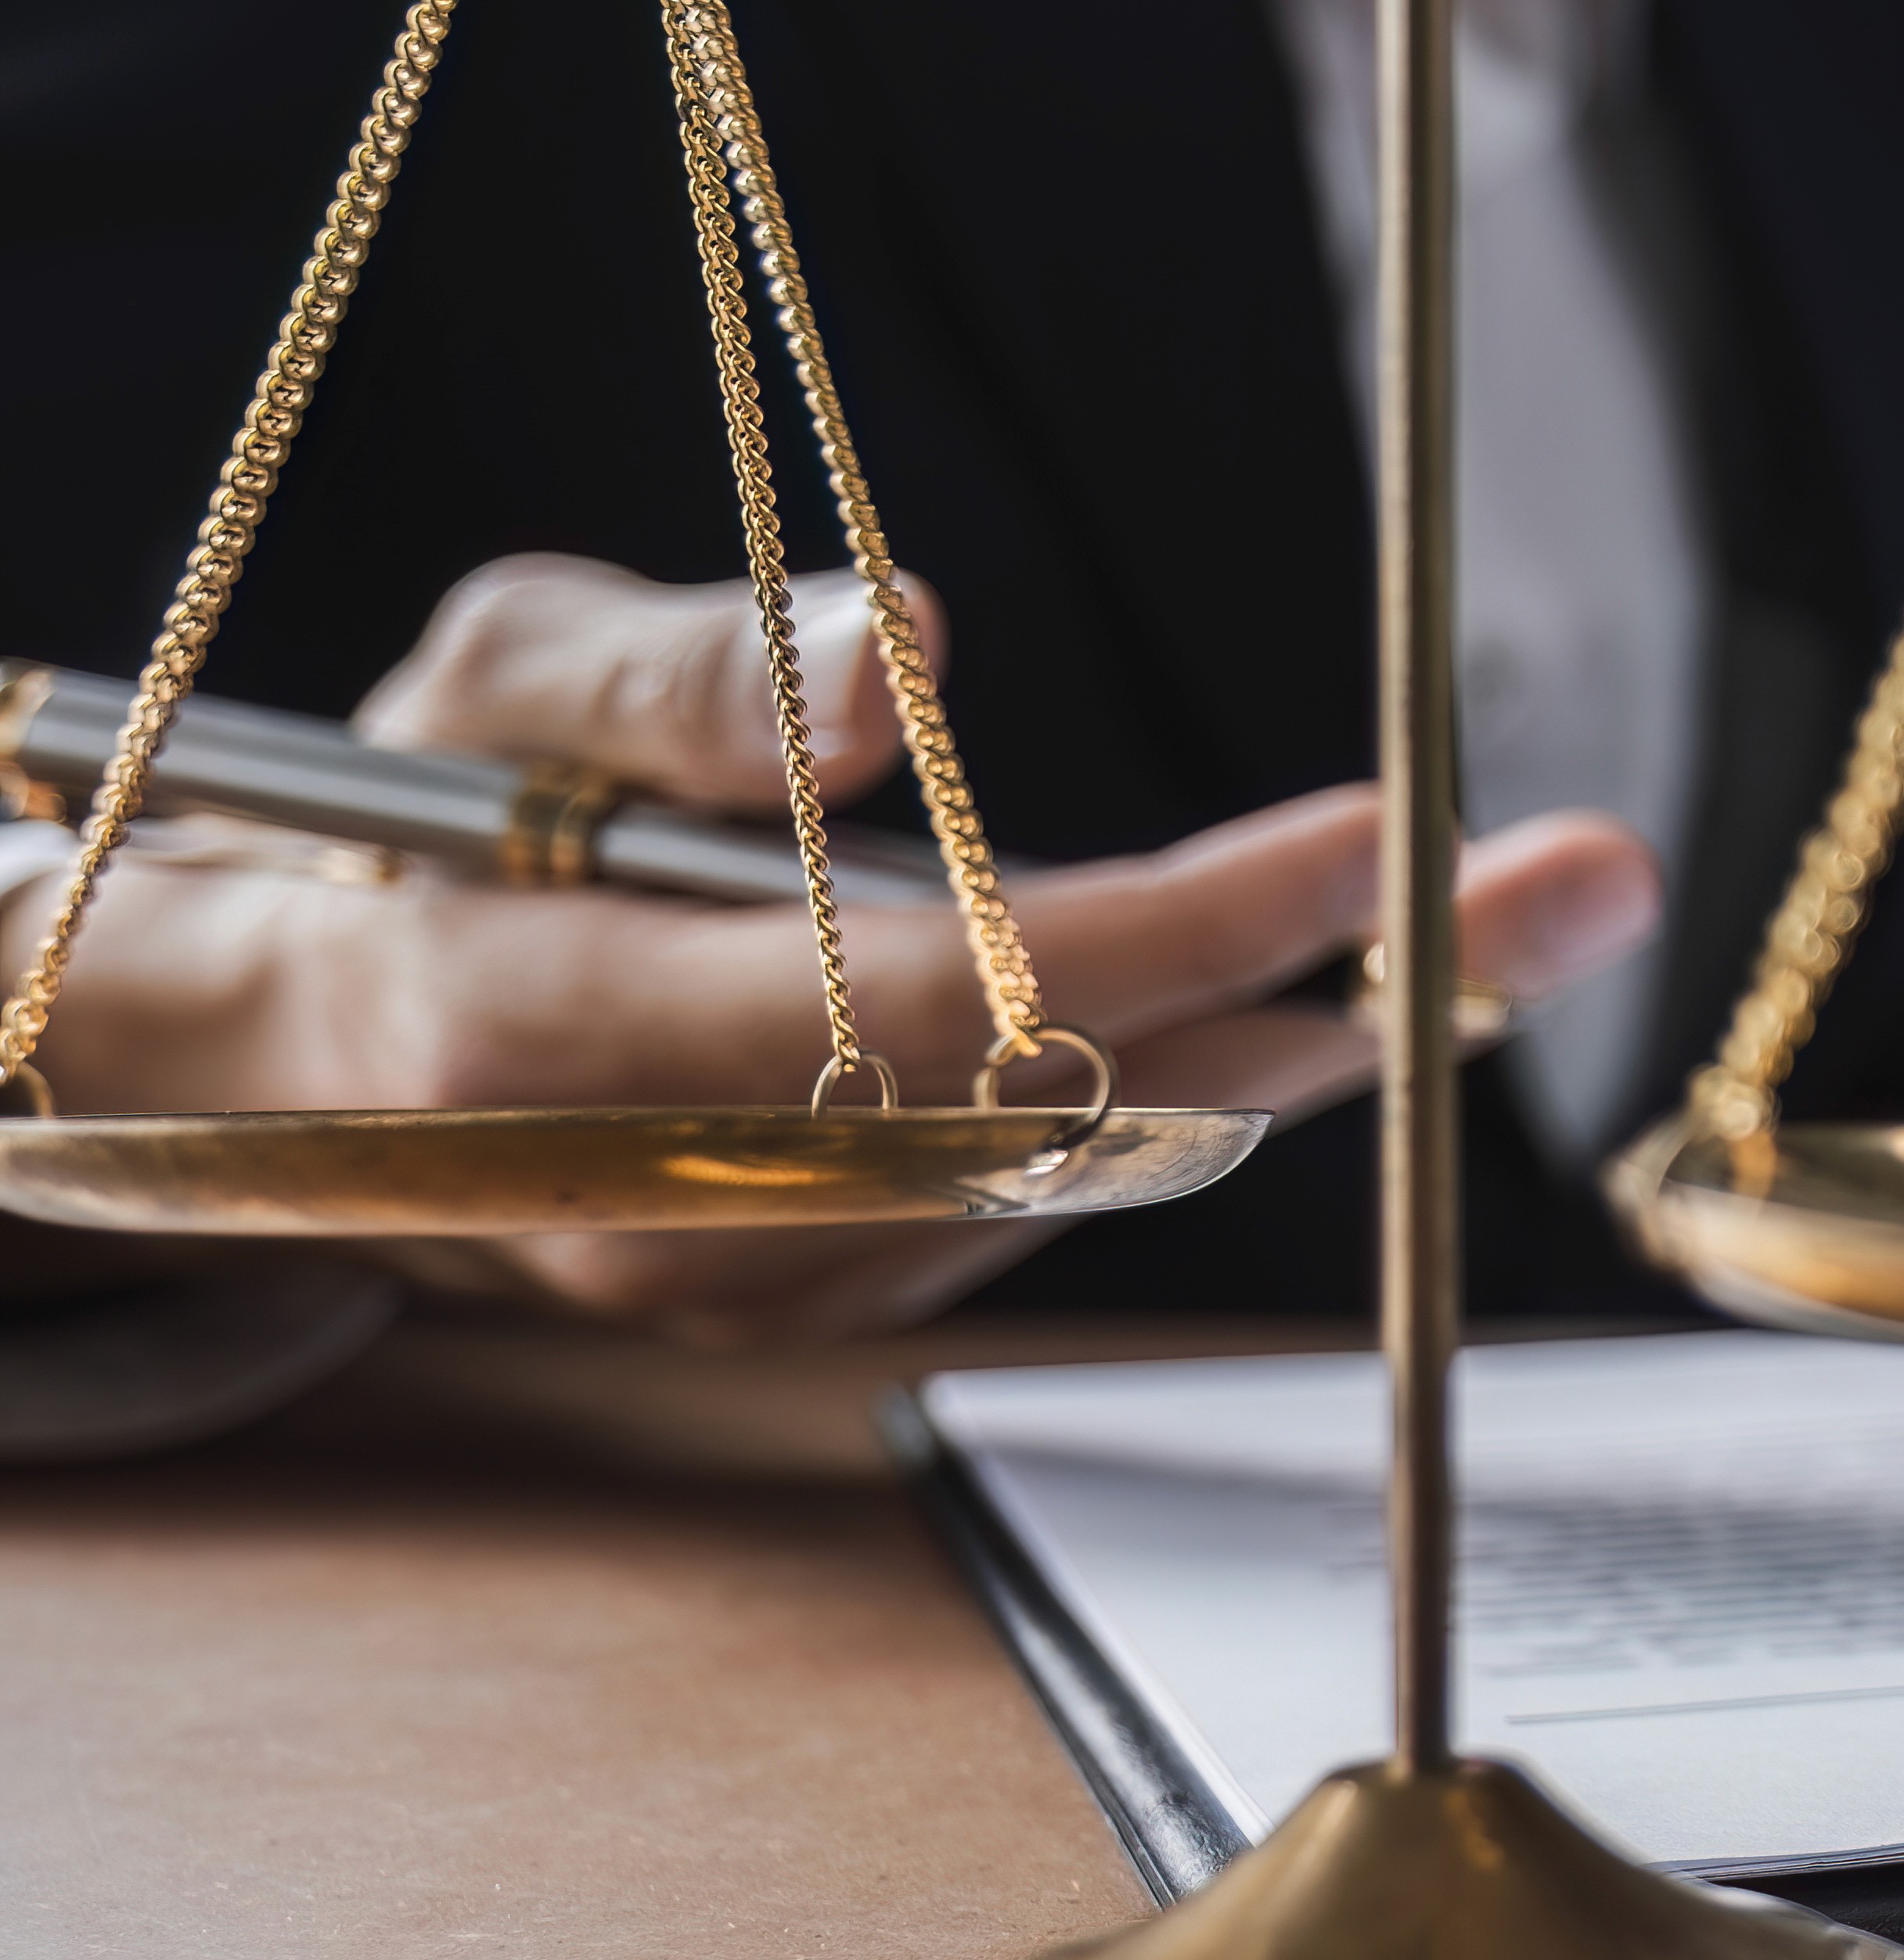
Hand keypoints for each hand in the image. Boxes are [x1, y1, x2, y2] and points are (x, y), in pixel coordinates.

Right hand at [8, 555, 1663, 1338]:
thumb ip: (686, 668)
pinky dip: (1203, 1093)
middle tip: (1575, 877)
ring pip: (1098, 1164)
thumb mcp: (494, 677)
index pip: (952, 991)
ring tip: (1515, 924)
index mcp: (561, 1031)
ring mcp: (745, 1279)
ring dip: (1321, 1042)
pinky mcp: (805, 1303)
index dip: (1193, 914)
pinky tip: (1339, 1003)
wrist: (271, 1039)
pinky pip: (1049, 1202)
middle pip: (1083, 1097)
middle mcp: (669, 1197)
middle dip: (1354, 984)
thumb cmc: (392, 816)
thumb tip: (896, 656)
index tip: (1395, 838)